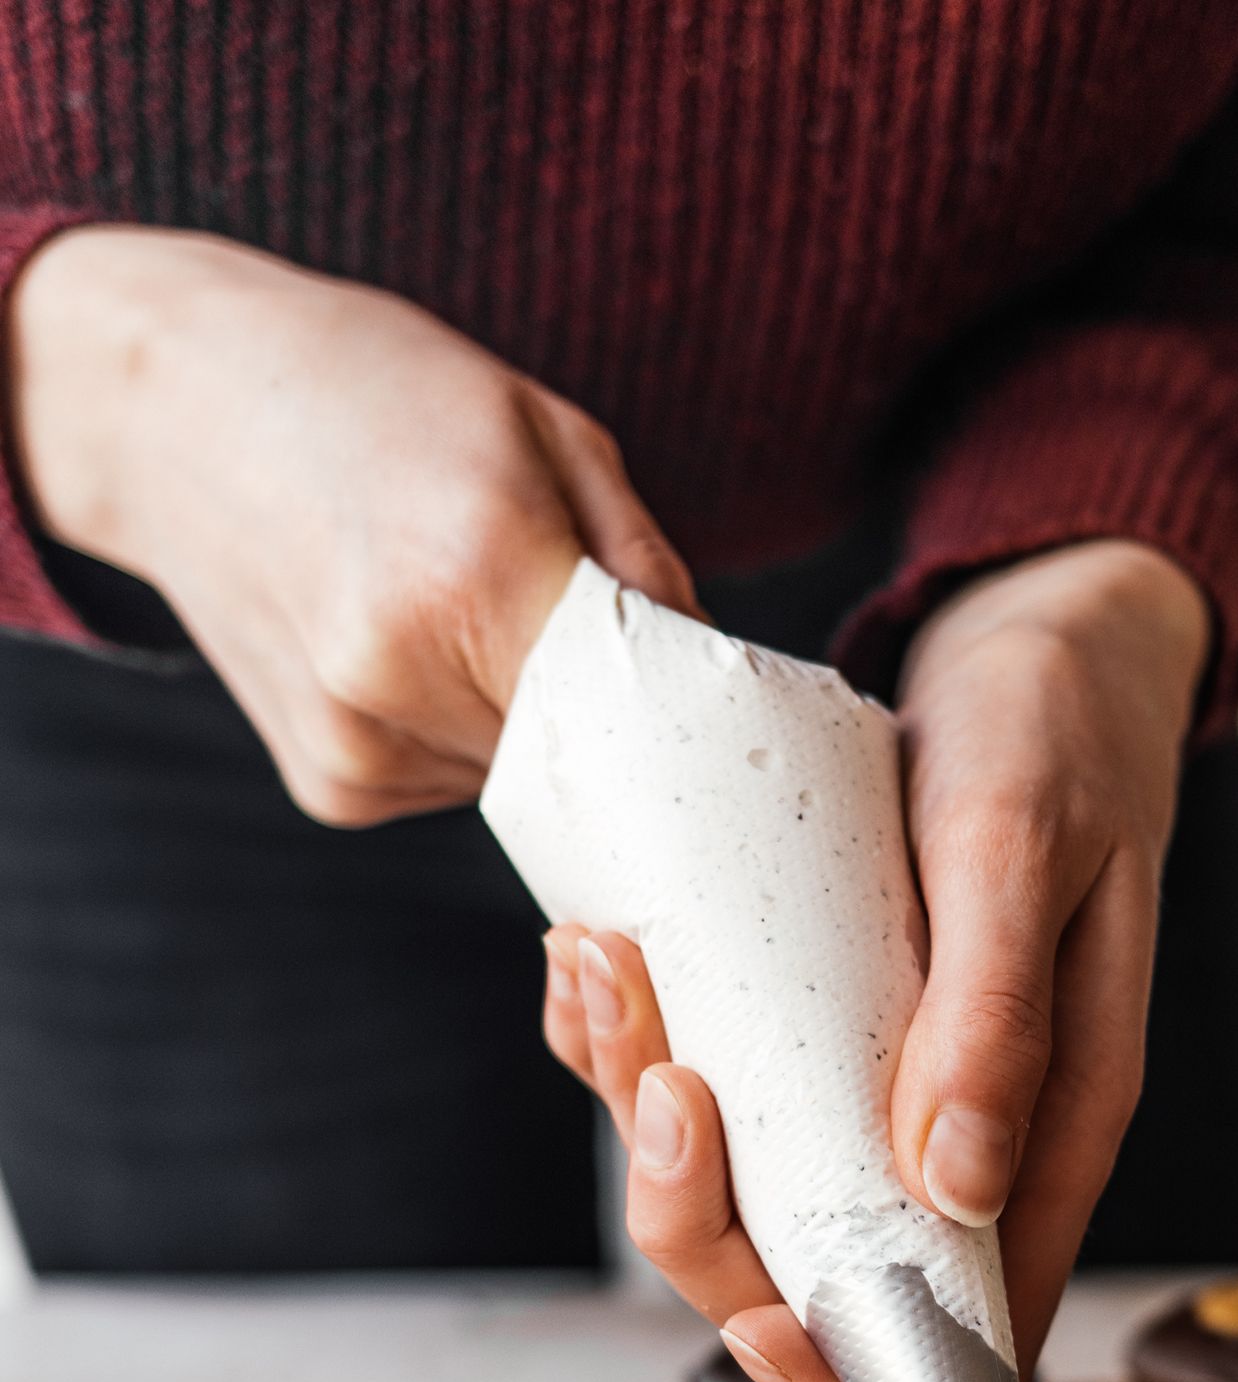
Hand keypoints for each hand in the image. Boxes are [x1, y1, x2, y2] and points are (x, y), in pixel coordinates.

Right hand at [9, 224, 697, 821]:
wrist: (171, 404)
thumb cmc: (375, 393)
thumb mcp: (544, 431)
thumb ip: (646, 568)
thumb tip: (722, 682)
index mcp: (474, 577)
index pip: (647, 715)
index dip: (691, 714)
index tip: (719, 703)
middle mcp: (400, 680)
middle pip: (596, 758)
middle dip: (619, 716)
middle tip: (597, 638)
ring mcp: (356, 746)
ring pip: (531, 780)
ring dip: (537, 721)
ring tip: (469, 611)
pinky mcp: (333, 788)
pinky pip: (461, 785)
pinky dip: (469, 734)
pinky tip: (416, 649)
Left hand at [539, 540, 1207, 1381]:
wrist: (1046, 640)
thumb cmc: (1056, 734)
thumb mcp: (1018, 847)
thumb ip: (997, 1013)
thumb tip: (953, 1188)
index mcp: (1054, 1119)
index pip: (973, 1320)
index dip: (861, 1364)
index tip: (760, 1319)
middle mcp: (973, 1130)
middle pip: (827, 1277)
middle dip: (710, 1219)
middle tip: (660, 1077)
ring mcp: (893, 1084)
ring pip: (752, 1187)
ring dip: (651, 1116)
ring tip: (605, 976)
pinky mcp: (829, 1024)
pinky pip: (721, 1090)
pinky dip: (641, 1045)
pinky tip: (600, 960)